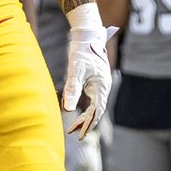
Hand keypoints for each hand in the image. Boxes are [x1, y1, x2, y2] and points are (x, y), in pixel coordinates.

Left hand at [63, 23, 110, 139]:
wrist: (87, 35)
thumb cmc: (81, 50)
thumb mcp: (75, 69)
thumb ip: (72, 89)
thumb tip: (67, 108)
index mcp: (102, 87)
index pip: (96, 111)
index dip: (89, 124)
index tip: (81, 135)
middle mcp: (103, 88)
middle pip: (96, 111)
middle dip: (86, 123)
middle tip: (74, 134)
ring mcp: (99, 85)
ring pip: (93, 105)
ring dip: (84, 116)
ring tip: (73, 127)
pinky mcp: (94, 81)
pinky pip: (90, 98)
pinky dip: (83, 106)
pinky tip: (74, 109)